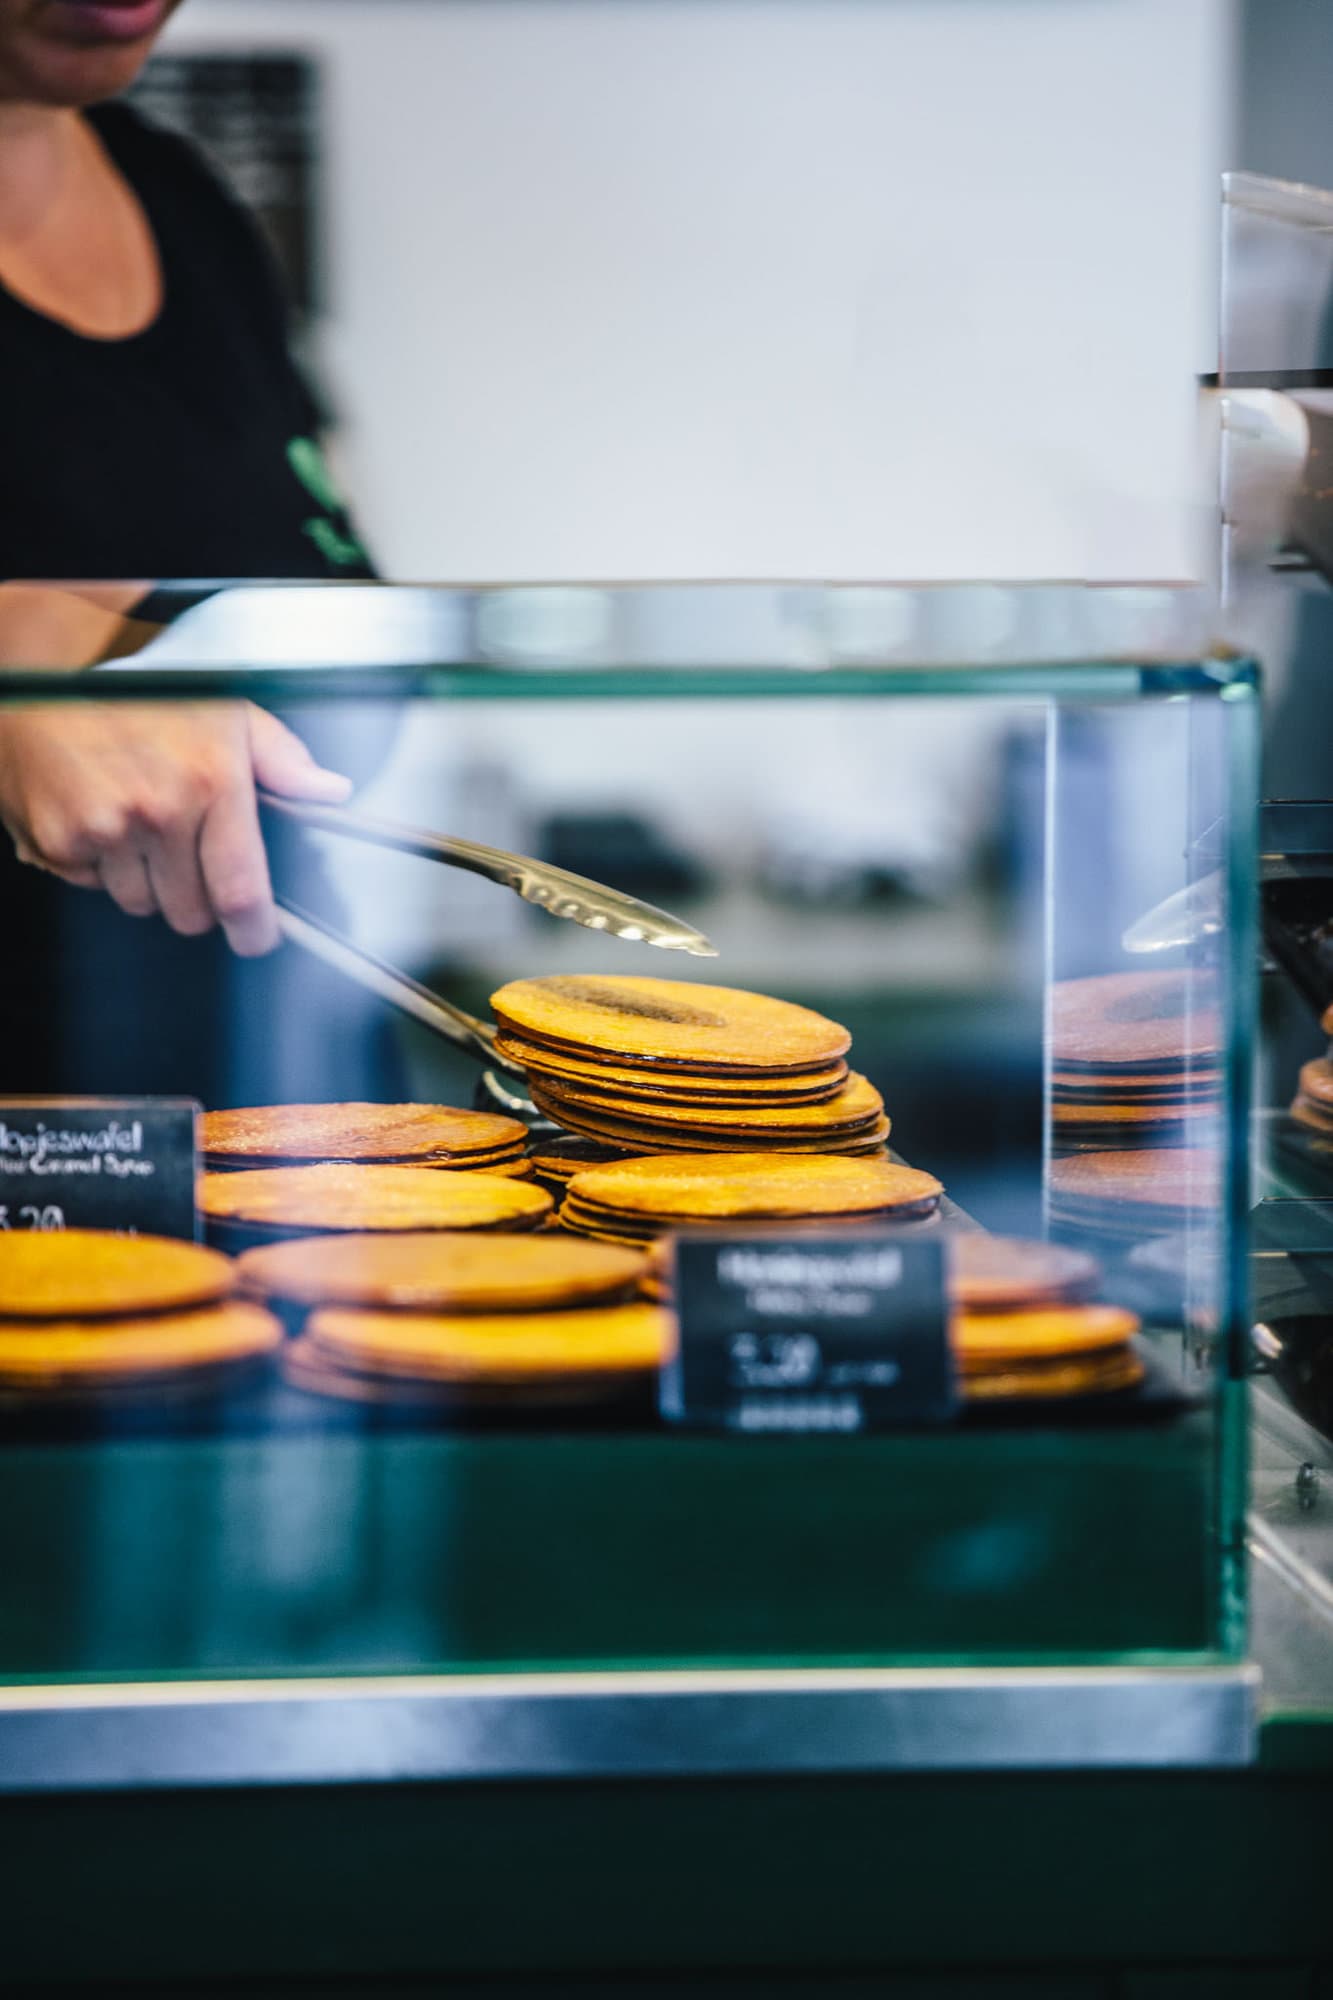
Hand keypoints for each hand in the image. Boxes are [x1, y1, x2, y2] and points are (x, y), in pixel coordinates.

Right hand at [0, 701, 350, 955]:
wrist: (42, 684)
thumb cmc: (138, 698)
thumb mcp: (224, 710)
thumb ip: (281, 758)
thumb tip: (330, 792)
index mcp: (210, 781)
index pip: (240, 890)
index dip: (253, 930)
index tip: (257, 938)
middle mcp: (158, 810)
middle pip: (191, 912)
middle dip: (196, 897)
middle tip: (185, 852)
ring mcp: (105, 829)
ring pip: (141, 903)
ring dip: (144, 880)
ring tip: (136, 823)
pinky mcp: (59, 840)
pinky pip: (92, 885)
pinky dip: (98, 865)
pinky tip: (99, 818)